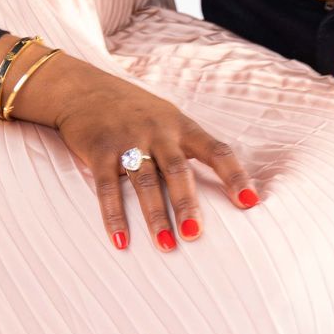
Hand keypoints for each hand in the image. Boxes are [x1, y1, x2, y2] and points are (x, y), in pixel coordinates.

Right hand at [41, 56, 258, 249]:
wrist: (83, 88)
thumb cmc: (133, 109)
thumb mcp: (167, 118)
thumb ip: (188, 146)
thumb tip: (219, 186)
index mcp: (181, 126)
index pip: (216, 151)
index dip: (235, 176)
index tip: (251, 203)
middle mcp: (158, 132)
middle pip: (177, 171)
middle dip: (187, 204)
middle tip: (195, 234)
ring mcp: (127, 141)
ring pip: (145, 182)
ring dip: (155, 216)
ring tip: (166, 245)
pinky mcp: (99, 151)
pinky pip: (107, 188)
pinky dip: (113, 215)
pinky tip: (120, 240)